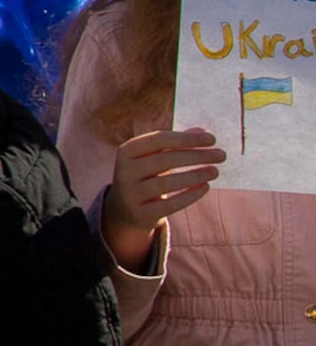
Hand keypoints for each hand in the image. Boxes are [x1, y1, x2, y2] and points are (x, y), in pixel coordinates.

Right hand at [100, 126, 223, 268]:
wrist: (126, 208)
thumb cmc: (147, 174)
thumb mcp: (155, 156)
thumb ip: (177, 144)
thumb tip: (203, 132)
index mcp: (127, 151)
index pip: (158, 139)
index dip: (186, 138)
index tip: (212, 139)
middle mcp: (124, 171)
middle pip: (163, 160)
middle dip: (196, 156)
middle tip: (221, 155)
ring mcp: (130, 194)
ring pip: (166, 183)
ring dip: (195, 175)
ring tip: (215, 171)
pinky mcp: (141, 213)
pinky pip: (170, 204)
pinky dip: (190, 195)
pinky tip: (205, 187)